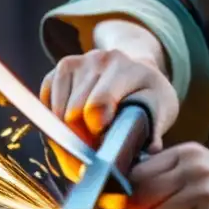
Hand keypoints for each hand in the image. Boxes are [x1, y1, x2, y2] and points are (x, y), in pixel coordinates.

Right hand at [40, 49, 178, 181]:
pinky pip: (47, 106)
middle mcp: (97, 59)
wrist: (136, 70)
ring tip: (90, 138)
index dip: (95, 132)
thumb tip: (149, 150)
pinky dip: (58, 124)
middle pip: (73, 113)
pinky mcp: (59, 70)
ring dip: (69, 134)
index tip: (104, 145)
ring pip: (57, 113)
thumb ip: (154, 129)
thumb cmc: (149, 96)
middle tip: (96, 148)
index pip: (97, 104)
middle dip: (82, 139)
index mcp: (124, 68)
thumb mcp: (162, 109)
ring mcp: (75, 62)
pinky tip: (77, 126)